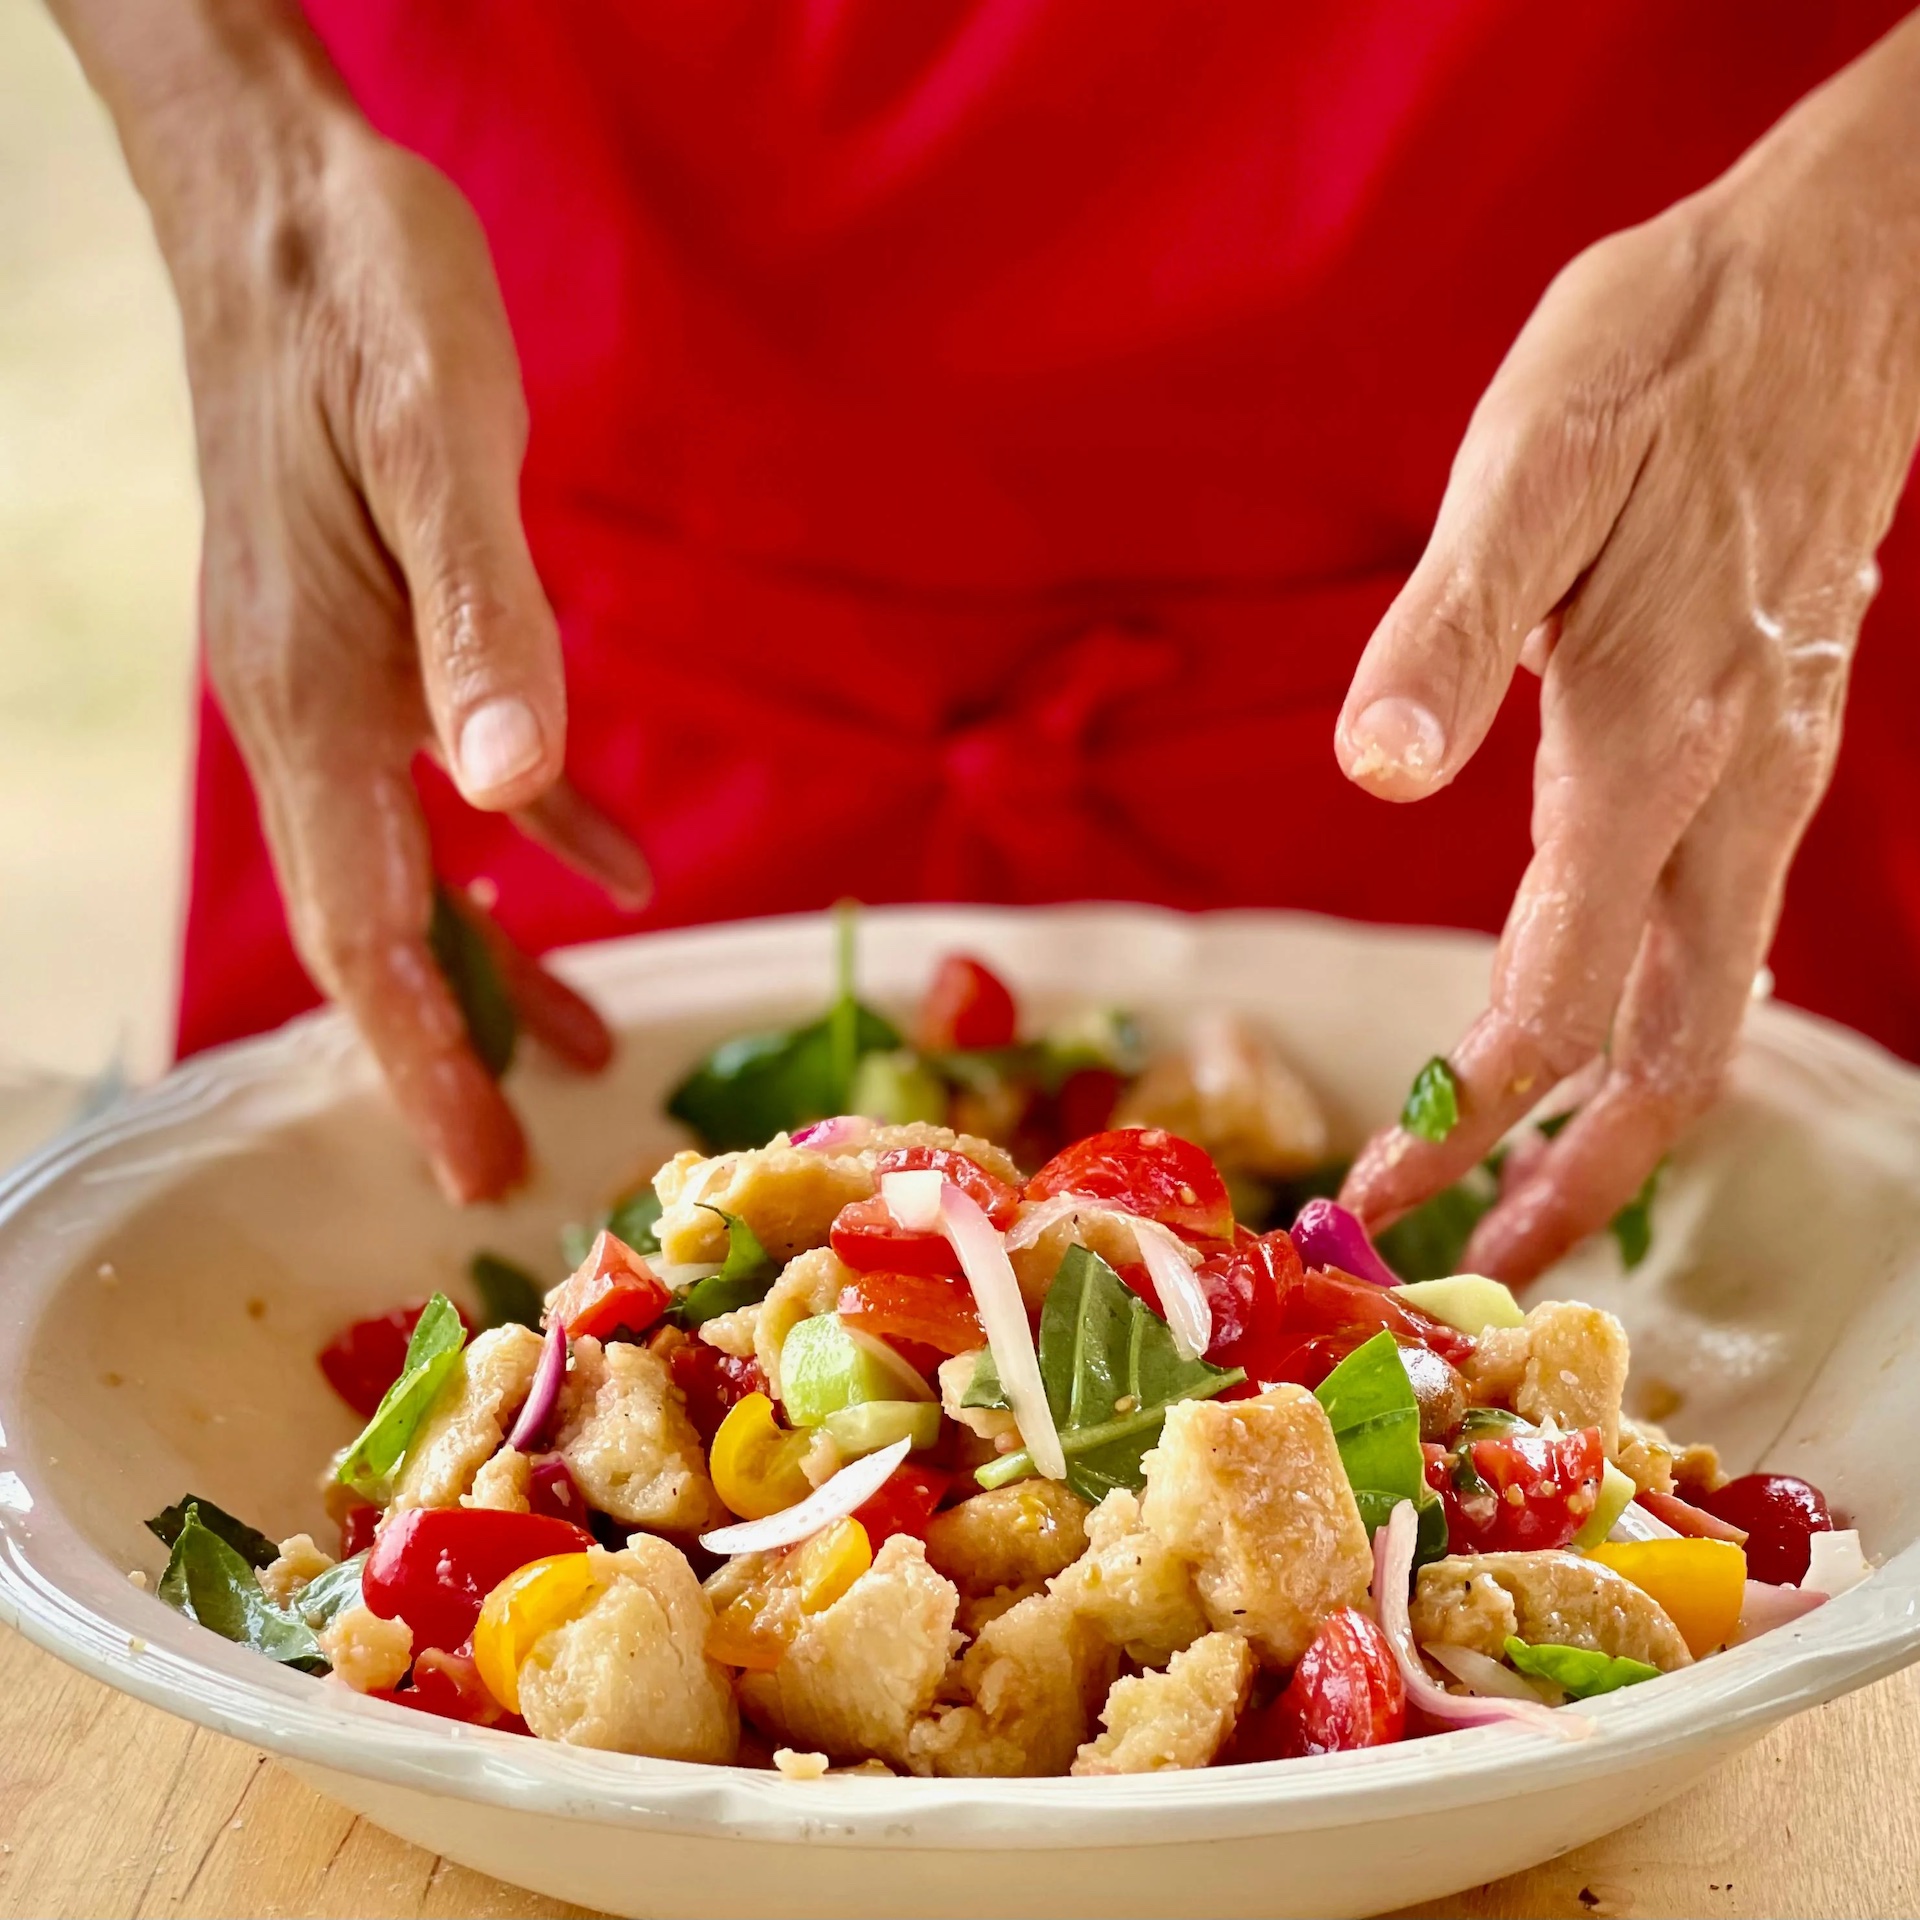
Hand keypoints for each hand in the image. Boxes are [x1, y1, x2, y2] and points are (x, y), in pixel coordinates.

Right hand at [63, 6, 647, 1200]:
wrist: (291, 207)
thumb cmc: (362, 306)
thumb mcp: (437, 448)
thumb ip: (484, 621)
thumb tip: (514, 789)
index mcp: (316, 694)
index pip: (365, 926)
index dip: (418, 1059)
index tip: (469, 1170)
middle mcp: (311, 708)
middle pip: (374, 926)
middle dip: (438, 1052)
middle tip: (503, 1162)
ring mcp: (342, 674)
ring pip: (410, 866)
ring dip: (486, 962)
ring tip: (567, 1046)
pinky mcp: (385, 630)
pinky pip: (457, 769)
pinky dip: (531, 839)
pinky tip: (598, 875)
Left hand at [1336, 18, 1919, 1281]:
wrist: (1835, 286)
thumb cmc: (1666, 360)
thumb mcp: (1534, 462)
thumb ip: (1452, 623)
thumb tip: (1374, 767)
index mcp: (1652, 746)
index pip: (1557, 997)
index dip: (1466, 1121)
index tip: (1377, 1199)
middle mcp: (1730, 792)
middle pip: (1673, 1054)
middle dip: (1574, 1180)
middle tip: (1471, 1264)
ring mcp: (1768, 777)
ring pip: (1709, 1006)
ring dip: (1615, 1120)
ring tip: (1520, 1184)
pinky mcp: (1771, 744)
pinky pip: (1717, 931)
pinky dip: (1649, 1021)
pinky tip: (1583, 1024)